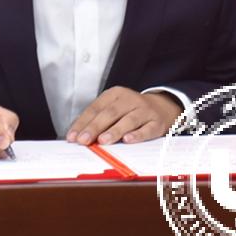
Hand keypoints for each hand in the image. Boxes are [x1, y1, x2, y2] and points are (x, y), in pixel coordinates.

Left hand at [66, 87, 181, 144]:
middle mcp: (129, 100)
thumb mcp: (115, 109)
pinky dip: (138, 135)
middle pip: (110, 113)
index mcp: (115, 94)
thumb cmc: (131, 111)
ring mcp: (144, 110)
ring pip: (128, 120)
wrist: (163, 107)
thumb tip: (78, 136)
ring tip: (102, 141)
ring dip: (114, 131)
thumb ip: (98, 120)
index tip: (72, 137)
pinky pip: (147, 129)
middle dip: (94, 127)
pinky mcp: (157, 122)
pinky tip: (128, 140)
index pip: (95, 108)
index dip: (83, 122)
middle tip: (83, 140)